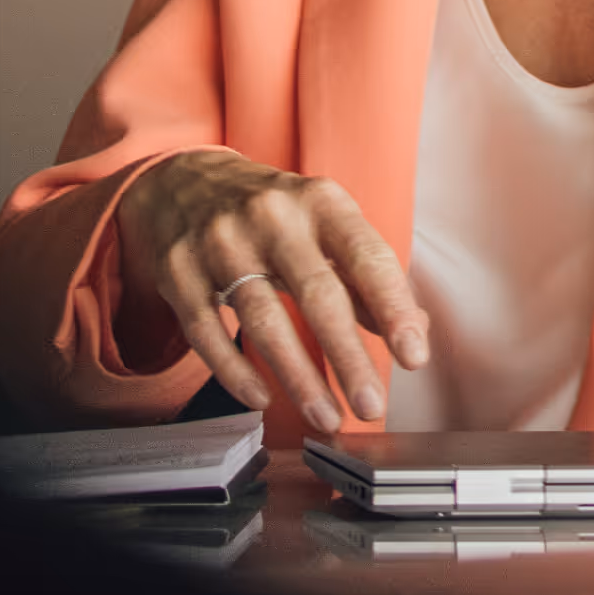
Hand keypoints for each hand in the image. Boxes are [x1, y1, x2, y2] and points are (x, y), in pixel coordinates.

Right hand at [112, 149, 428, 432]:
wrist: (183, 178)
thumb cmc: (272, 212)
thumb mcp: (325, 225)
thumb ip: (365, 278)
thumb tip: (413, 330)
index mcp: (320, 202)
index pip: (366, 257)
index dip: (393, 308)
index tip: (414, 356)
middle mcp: (271, 217)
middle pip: (316, 293)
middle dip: (347, 357)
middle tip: (371, 406)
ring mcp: (220, 242)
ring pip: (262, 319)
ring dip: (298, 377)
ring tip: (326, 416)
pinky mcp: (178, 271)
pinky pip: (207, 331)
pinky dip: (235, 371)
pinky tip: (262, 398)